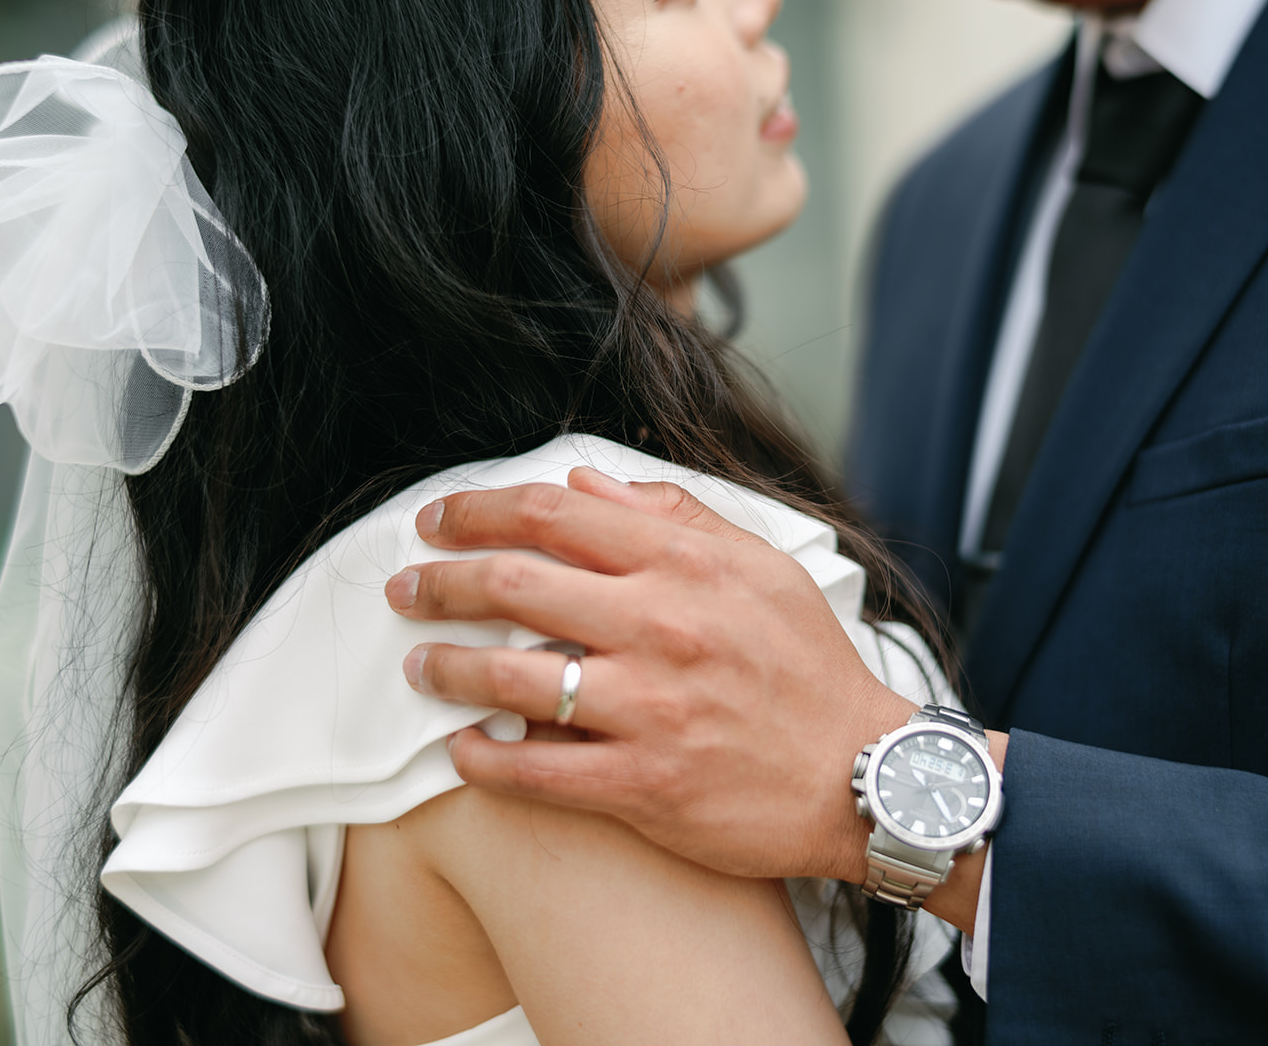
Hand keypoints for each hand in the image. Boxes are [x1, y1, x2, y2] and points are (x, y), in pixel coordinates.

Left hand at [386, 468, 918, 883]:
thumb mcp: (762, 567)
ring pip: (510, 677)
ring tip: (417, 666)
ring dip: (444, 668)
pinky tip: (462, 749)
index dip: (476, 510)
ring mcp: (649, 709)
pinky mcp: (643, 786)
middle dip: (439, 582)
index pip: (553, 514)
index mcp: (686, 565)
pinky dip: (482, 759)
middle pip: (513, 584)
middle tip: (404, 589)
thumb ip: (674, 515)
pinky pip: (535, 771)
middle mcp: (661, 627)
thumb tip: (587, 483)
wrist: (863, 775)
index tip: (436, 521)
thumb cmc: (809, 667)